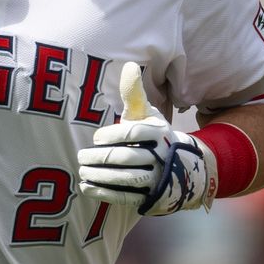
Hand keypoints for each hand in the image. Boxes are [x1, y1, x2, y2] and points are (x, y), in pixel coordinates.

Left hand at [77, 62, 216, 215]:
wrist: (182, 168)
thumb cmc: (155, 136)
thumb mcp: (148, 114)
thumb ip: (134, 94)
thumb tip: (129, 65)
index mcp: (159, 133)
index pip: (132, 134)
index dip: (111, 136)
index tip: (96, 138)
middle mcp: (160, 156)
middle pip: (126, 158)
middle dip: (100, 158)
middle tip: (81, 155)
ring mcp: (157, 179)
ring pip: (125, 179)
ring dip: (100, 176)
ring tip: (82, 170)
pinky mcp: (150, 198)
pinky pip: (125, 196)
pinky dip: (104, 193)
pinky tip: (87, 187)